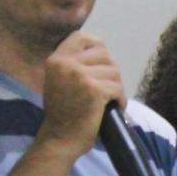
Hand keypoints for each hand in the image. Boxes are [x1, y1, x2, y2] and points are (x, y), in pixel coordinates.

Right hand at [37, 32, 125, 154]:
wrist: (60, 139)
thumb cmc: (62, 112)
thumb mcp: (59, 80)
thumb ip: (73, 64)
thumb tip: (101, 54)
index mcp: (56, 59)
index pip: (82, 37)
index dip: (96, 47)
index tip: (101, 63)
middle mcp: (66, 64)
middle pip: (104, 54)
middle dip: (110, 71)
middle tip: (108, 88)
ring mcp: (80, 75)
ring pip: (114, 71)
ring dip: (116, 87)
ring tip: (110, 100)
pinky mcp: (94, 90)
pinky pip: (117, 87)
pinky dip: (120, 99)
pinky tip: (115, 107)